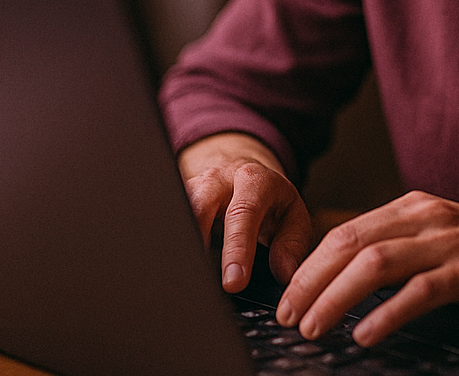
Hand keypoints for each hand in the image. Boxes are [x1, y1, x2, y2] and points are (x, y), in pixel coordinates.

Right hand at [177, 132, 312, 292]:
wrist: (245, 175)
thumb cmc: (270, 202)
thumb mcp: (293, 216)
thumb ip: (292, 243)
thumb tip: (284, 273)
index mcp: (253, 181)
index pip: (243, 213)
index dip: (237, 249)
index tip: (234, 282)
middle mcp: (218, 180)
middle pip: (199, 206)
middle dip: (196, 244)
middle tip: (199, 284)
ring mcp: (191, 188)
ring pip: (175, 211)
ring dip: (175, 244)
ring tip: (179, 280)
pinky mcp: (175, 200)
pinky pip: (165, 219)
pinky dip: (166, 243)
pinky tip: (167, 269)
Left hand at [274, 190, 458, 345]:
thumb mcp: (441, 243)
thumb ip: (399, 252)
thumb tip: (343, 282)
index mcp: (414, 207)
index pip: (345, 231)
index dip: (309, 266)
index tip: (287, 299)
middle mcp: (427, 217)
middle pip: (350, 242)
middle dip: (311, 282)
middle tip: (289, 317)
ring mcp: (452, 241)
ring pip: (376, 263)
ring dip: (337, 298)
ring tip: (315, 328)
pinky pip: (421, 290)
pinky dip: (388, 313)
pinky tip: (367, 334)